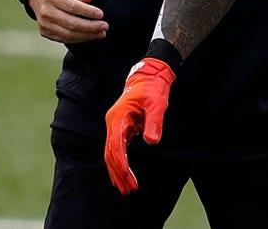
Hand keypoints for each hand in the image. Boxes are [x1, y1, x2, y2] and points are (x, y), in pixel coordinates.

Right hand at [27, 0, 107, 42]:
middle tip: (105, 26)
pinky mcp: (44, 32)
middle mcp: (46, 11)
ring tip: (101, 33)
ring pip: (68, 34)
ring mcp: (44, 24)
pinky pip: (64, 39)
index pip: (72, 7)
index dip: (88, 12)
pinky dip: (79, 39)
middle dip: (91, 27)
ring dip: (87, 35)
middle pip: (71, 23)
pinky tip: (90, 36)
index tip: (101, 14)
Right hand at [104, 58, 175, 194]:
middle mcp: (113, 123)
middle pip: (110, 154)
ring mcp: (115, 125)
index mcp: (118, 118)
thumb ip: (154, 123)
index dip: (122, 164)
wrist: (150, 76)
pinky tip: (125, 175)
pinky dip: (120, 163)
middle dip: (118, 173)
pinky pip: (117, 149)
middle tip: (128, 191)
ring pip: (111, 153)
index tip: (128, 179)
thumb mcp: (157, 105)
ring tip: (126, 189)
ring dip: (118, 171)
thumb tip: (152, 142)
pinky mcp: (121, 127)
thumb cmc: (153, 89)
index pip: (116, 147)